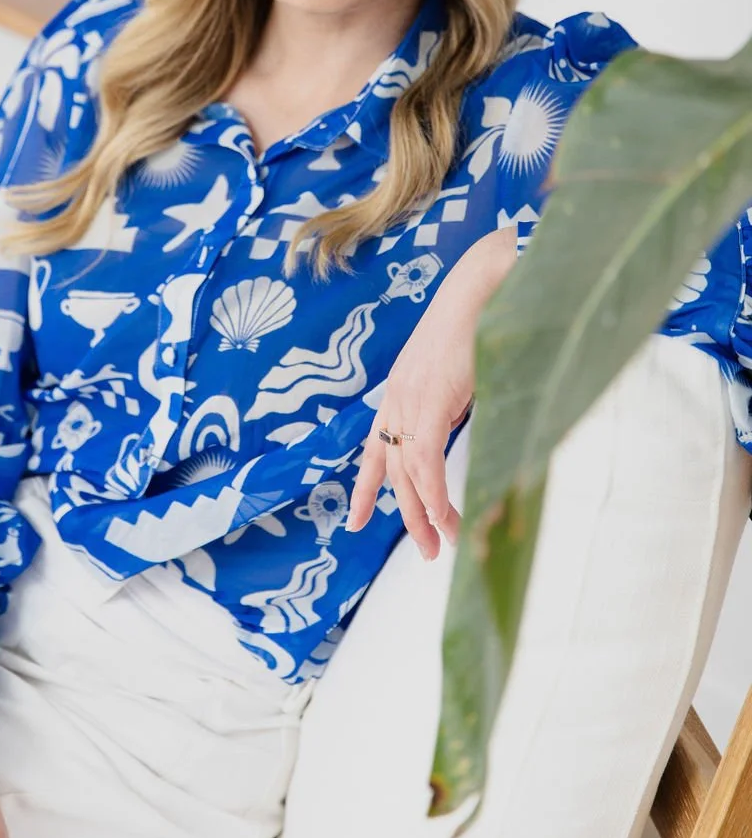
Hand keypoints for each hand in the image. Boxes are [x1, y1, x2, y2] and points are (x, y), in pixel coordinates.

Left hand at [346, 226, 517, 559]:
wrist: (482, 287)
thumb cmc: (480, 323)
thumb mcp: (460, 373)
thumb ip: (455, 403)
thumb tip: (471, 425)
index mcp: (400, 390)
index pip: (375, 448)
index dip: (365, 487)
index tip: (355, 520)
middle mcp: (397, 397)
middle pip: (393, 469)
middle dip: (408, 514)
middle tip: (428, 550)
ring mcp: (409, 398)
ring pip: (410, 471)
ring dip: (427, 513)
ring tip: (444, 544)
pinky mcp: (428, 399)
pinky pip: (425, 458)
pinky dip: (434, 491)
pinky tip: (443, 517)